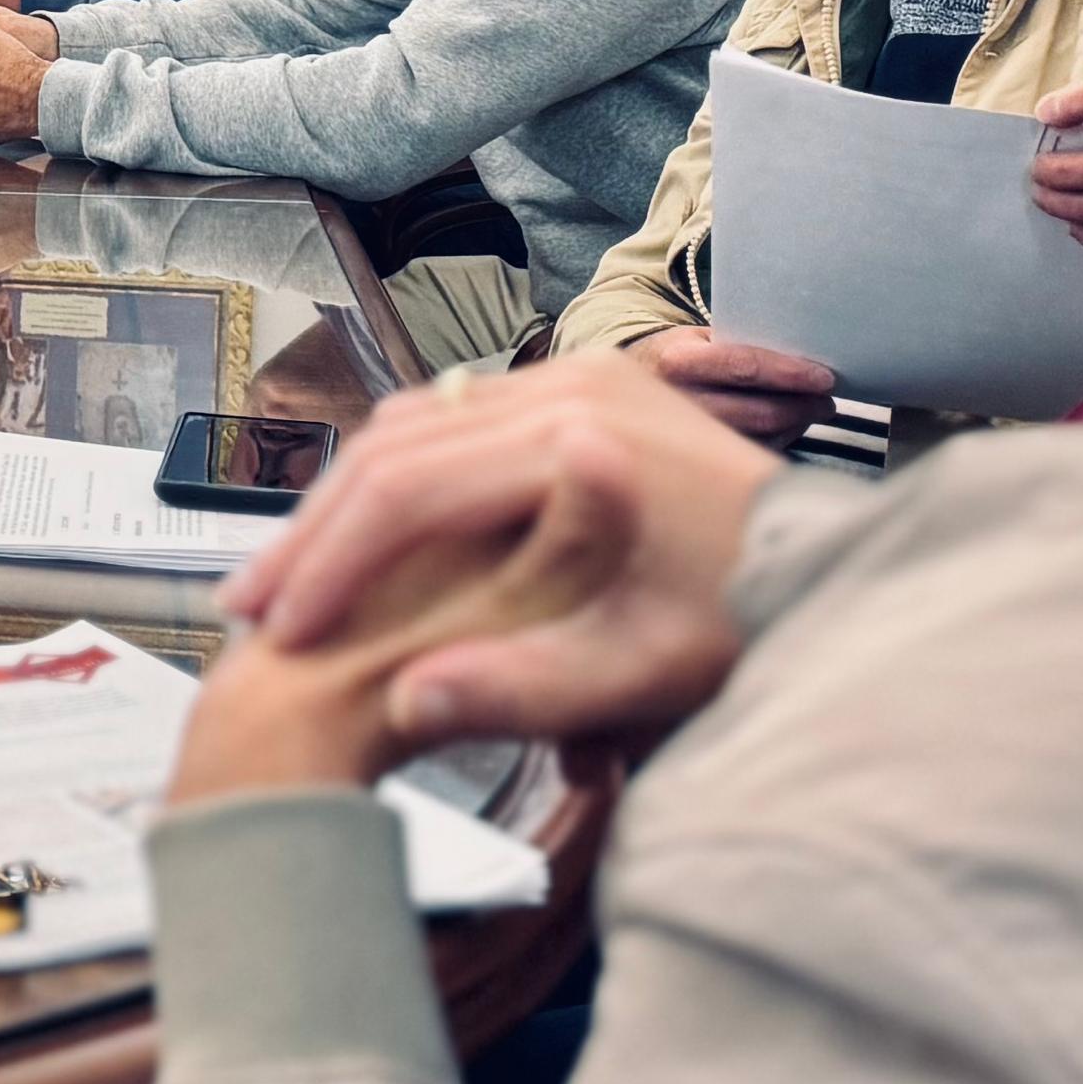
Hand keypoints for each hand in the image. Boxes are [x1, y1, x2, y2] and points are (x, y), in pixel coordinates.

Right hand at [203, 353, 777, 768]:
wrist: (831, 575)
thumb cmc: (743, 628)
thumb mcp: (639, 678)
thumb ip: (524, 691)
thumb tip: (404, 704)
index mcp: (578, 438)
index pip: (412, 491)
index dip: (334, 566)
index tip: (281, 636)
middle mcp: (570, 384)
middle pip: (395, 447)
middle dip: (315, 533)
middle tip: (251, 610)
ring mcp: (573, 379)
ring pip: (412, 430)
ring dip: (342, 507)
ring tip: (287, 584)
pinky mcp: (576, 396)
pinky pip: (450, 428)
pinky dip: (392, 489)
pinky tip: (359, 548)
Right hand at [635, 323, 841, 448]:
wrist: (632, 387)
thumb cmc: (681, 357)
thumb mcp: (698, 339)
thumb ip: (738, 345)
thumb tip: (802, 356)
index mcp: (678, 361)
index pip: (743, 367)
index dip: (788, 373)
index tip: (824, 378)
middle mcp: (677, 402)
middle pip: (756, 411)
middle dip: (802, 406)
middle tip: (827, 401)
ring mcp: (684, 437)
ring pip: (757, 438)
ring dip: (795, 425)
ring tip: (814, 411)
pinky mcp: (695, 458)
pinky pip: (749, 454)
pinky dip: (779, 441)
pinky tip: (790, 428)